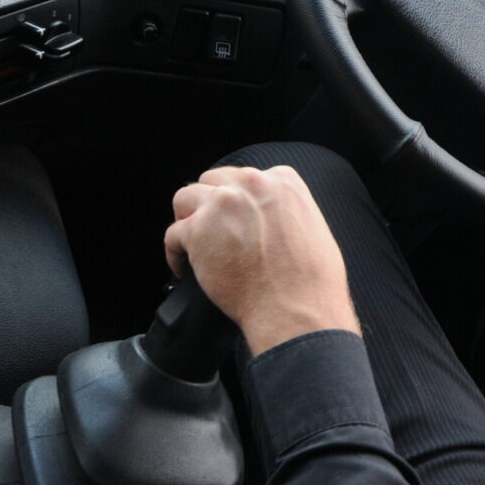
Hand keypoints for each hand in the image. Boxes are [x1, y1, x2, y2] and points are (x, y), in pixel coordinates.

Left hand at [165, 165, 358, 355]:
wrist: (296, 307)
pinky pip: (172, 235)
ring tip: (192, 243)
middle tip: (211, 229)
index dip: (237, 200)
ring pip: (185, 199)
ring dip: (188, 219)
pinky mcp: (197, 231)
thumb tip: (268, 220)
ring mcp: (221, 205)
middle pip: (212, 182)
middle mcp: (250, 185)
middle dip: (209, 204)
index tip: (234, 217)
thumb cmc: (310, 279)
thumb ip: (285, 211)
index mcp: (282, 181)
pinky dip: (175, 253)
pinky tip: (185, 268)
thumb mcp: (312, 226)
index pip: (245, 177)